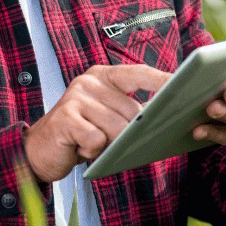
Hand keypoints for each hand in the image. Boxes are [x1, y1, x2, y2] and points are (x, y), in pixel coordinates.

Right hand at [23, 64, 169, 182]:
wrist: (40, 151)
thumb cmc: (82, 134)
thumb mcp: (110, 118)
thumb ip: (135, 111)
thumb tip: (172, 112)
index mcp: (103, 76)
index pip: (138, 73)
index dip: (162, 79)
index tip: (185, 84)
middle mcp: (89, 81)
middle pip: (131, 111)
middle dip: (129, 133)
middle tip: (112, 141)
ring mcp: (75, 97)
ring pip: (116, 128)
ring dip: (108, 144)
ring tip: (92, 143)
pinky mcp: (64, 118)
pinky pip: (96, 140)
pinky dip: (92, 151)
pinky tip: (79, 148)